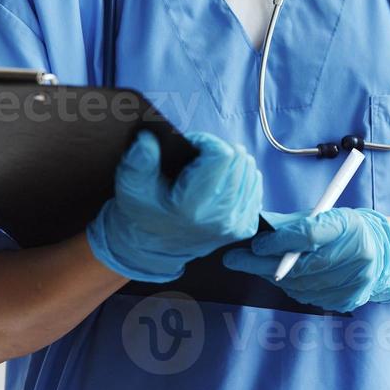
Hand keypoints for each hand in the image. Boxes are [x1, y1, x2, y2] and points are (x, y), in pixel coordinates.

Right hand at [86, 131, 262, 281]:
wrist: (153, 251)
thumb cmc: (143, 215)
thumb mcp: (133, 188)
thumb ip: (139, 162)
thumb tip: (148, 139)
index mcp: (193, 207)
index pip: (222, 155)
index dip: (206, 141)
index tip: (191, 146)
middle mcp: (220, 217)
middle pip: (240, 159)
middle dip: (220, 150)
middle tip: (199, 159)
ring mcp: (235, 224)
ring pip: (251, 170)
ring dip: (232, 164)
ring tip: (209, 171)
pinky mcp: (244, 228)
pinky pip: (256, 187)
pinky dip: (241, 179)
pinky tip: (221, 185)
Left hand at [222, 208, 389, 311]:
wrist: (378, 250)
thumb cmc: (342, 229)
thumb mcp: (320, 215)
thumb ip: (290, 222)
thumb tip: (256, 229)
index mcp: (349, 224)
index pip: (309, 234)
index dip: (278, 242)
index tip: (254, 245)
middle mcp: (357, 253)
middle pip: (301, 265)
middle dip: (263, 264)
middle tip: (236, 260)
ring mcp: (356, 280)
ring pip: (302, 285)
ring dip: (275, 277)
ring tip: (260, 267)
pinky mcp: (350, 299)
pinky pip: (310, 297)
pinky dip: (293, 288)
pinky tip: (287, 278)